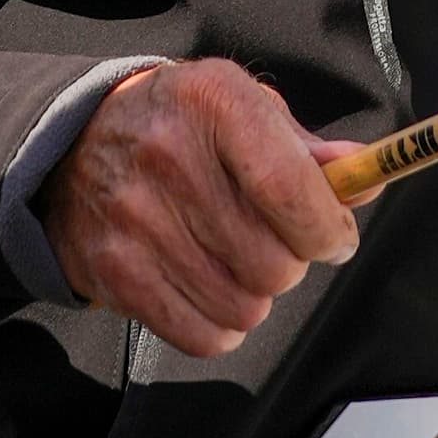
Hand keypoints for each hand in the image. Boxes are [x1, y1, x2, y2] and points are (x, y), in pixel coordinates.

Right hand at [39, 56, 360, 358]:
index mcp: (213, 101)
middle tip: (269, 243)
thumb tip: (364, 176)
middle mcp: (169, 156)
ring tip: (232, 262)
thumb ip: (305, 150)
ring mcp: (136, 218)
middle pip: (273, 262)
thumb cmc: (181, 126)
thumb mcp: (241, 109)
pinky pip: (201, 335)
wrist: (74, 143)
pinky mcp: (114, 270)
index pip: (290, 186)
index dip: (327, 228)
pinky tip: (207, 289)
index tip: (334, 238)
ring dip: (253, 297)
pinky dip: (218, 326)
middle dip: (288, 263)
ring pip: (243, 307)